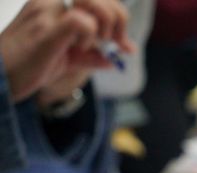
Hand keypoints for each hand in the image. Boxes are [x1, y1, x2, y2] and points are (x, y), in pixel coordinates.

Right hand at [0, 0, 134, 102]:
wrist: (1, 78)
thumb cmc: (30, 65)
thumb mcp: (69, 59)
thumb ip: (93, 55)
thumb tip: (119, 57)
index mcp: (56, 3)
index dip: (118, 16)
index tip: (121, 43)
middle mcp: (51, 1)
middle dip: (118, 21)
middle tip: (115, 44)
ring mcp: (47, 12)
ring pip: (93, 2)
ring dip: (105, 26)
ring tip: (93, 44)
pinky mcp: (46, 28)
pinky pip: (82, 21)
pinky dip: (90, 37)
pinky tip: (78, 48)